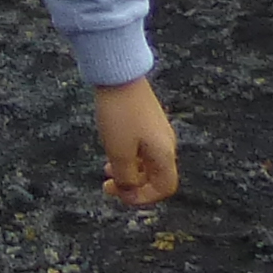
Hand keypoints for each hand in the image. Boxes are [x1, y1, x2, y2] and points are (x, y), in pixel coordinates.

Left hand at [95, 74, 177, 206]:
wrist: (119, 74)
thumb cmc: (119, 114)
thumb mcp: (118, 152)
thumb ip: (126, 176)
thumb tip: (129, 189)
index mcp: (164, 154)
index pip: (165, 188)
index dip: (144, 198)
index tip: (120, 195)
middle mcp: (166, 143)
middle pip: (156, 176)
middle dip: (132, 185)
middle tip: (108, 185)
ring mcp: (157, 130)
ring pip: (147, 162)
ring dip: (128, 170)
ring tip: (106, 170)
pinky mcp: (147, 119)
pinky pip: (141, 147)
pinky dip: (128, 156)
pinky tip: (111, 150)